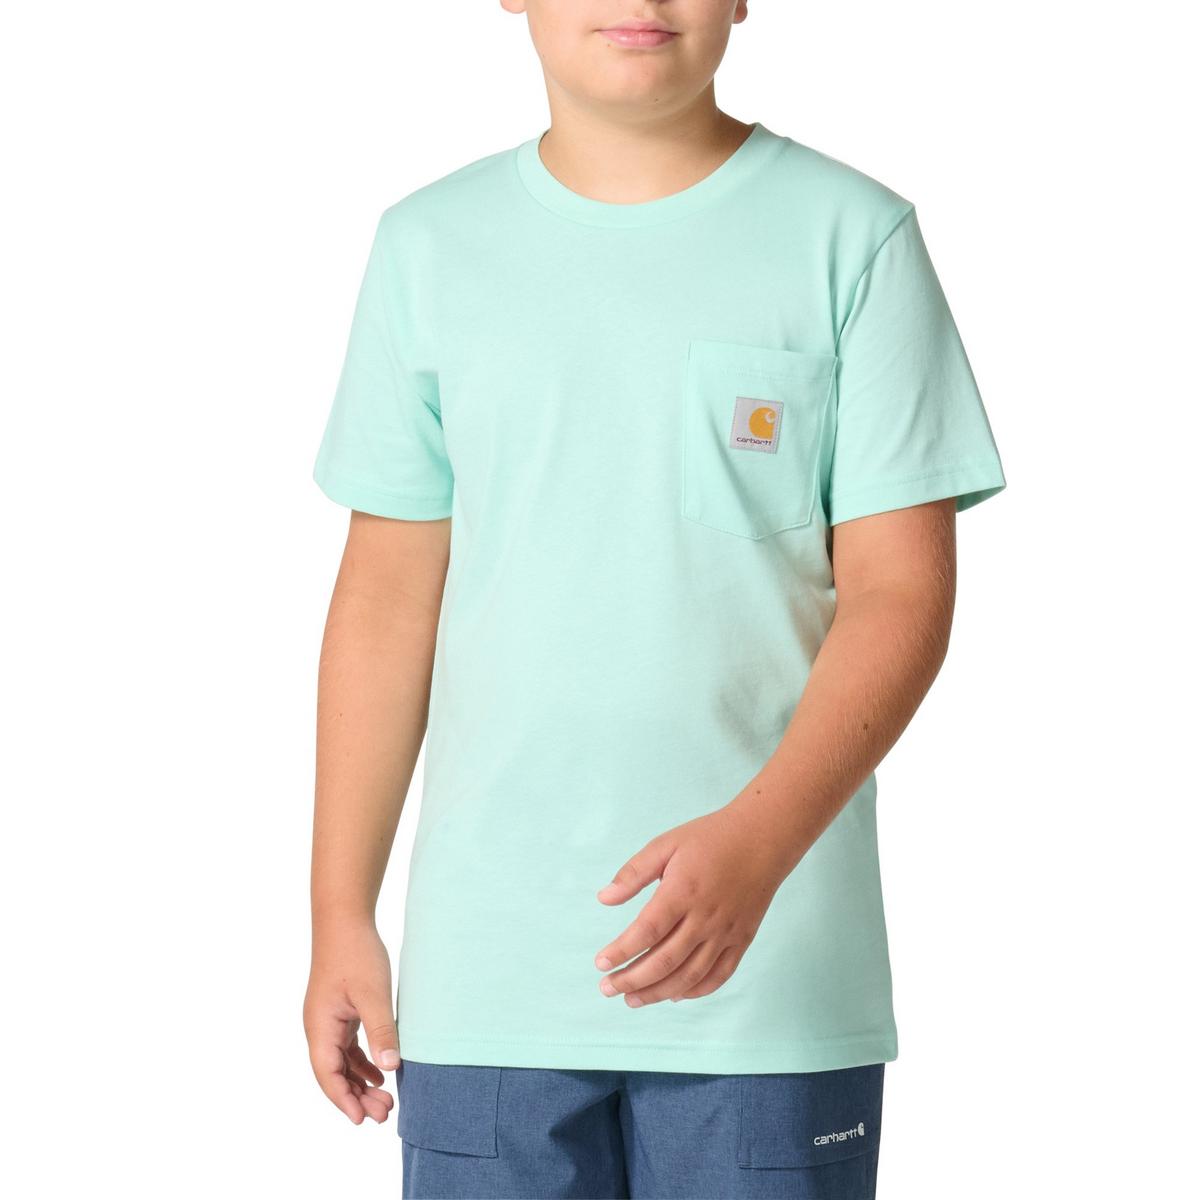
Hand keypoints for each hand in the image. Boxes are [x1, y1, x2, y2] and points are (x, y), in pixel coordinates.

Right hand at [303, 918, 398, 1123]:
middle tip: (385, 1114)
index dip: (345, 1100)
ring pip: (341, 1062)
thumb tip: (390, 1067)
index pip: (328, 1075)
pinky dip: (362, 1062)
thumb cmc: (356, 953)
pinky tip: (380, 1073)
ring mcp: (328, 1020)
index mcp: (320, 1027)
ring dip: (360, 1082)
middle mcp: (319, 1027)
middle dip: (357, 1097)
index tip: (364, 1120)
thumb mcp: (373, 993)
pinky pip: (348, 1047)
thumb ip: (381, 1030)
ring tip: (386, 1101)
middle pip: (334, 1074)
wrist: (345, 919)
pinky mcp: (340, 1011)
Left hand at [593, 803, 792, 1005]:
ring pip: (690, 975)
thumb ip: (634, 873)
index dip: (622, 951)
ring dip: (658, 992)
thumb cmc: (710, 838)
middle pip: (665, 961)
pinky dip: (695, 991)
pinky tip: (674, 995)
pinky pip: (719, 975)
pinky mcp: (742, 940)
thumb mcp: (666, 844)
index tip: (600, 963)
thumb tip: (603, 898)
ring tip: (633, 999)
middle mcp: (705, 918)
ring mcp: (726, 933)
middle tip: (607, 989)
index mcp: (682, 892)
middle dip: (632, 980)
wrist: (763, 839)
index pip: (647, 932)